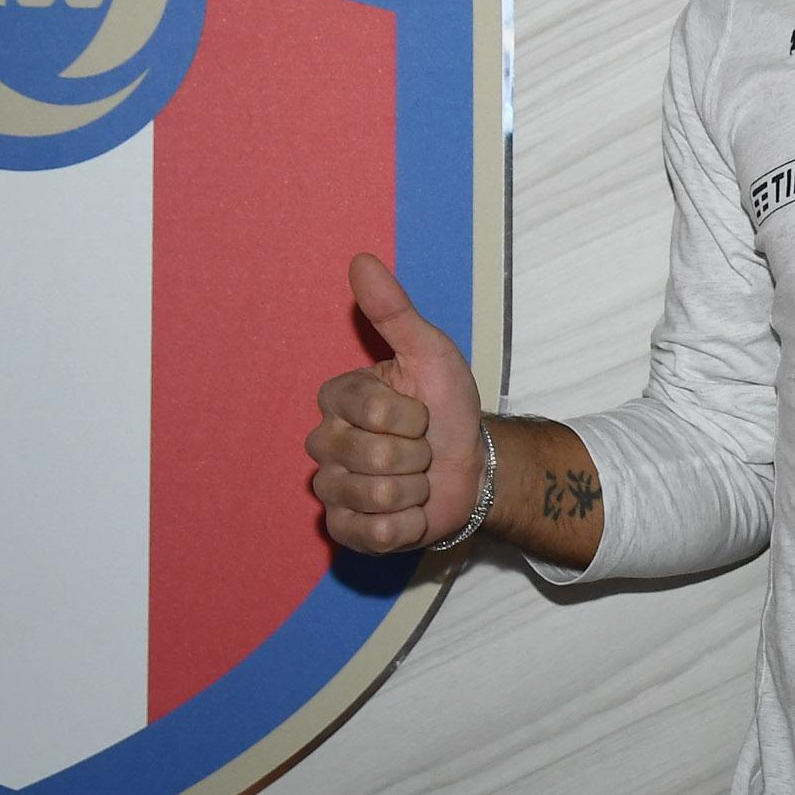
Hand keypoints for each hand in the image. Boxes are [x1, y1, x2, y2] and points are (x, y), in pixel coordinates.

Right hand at [306, 253, 484, 554]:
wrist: (471, 465)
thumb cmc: (446, 406)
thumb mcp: (430, 353)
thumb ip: (395, 310)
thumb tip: (362, 260)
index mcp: (337, 398)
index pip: (374, 411)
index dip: (413, 416)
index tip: (420, 413)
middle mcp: (324, 442)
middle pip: (374, 458)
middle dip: (418, 456)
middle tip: (421, 450)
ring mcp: (330, 489)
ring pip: (376, 497)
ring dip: (415, 491)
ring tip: (416, 479)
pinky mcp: (343, 530)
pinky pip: (373, 534)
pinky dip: (406, 525)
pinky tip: (408, 511)